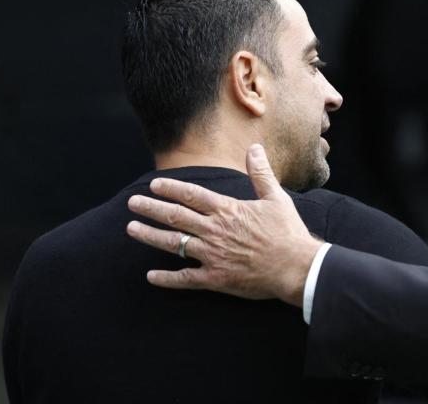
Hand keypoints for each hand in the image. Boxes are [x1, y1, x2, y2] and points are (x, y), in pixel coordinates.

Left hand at [125, 144, 321, 304]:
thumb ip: (260, 173)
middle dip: (151, 208)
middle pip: (175, 217)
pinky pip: (185, 279)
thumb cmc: (287, 232)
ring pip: (173, 244)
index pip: (191, 195)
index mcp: (227, 210)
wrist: (296, 267)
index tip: (153, 185)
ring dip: (150, 235)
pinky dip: (166, 278)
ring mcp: (212, 255)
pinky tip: (151, 276)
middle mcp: (214, 231)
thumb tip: (254, 148)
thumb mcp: (276, 198)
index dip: (170, 189)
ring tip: (132, 229)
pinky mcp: (215, 278)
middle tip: (132, 203)